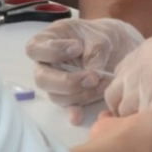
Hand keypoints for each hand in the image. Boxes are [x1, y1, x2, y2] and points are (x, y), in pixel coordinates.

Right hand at [25, 17, 143, 108]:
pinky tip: (78, 115)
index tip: (77, 47)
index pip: (34, 49)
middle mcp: (46, 64)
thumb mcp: (100, 36)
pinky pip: (68, 107)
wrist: (117, 49)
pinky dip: (74, 112)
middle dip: (66, 81)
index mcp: (47, 41)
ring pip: (55, 95)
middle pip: (42, 78)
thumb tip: (91, 72)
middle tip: (92, 77)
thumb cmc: (101, 36)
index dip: (52, 51)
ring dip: (79, 93)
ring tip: (103, 83)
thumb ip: (94, 51)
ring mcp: (56, 82)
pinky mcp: (70, 96)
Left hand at [104, 0, 151, 115]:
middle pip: (115, 101)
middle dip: (126, 110)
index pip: (116, 81)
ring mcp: (145, 90)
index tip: (137, 99)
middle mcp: (134, 73)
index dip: (126, 93)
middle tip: (144, 116)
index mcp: (136, 57)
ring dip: (140, 121)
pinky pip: (149, 122)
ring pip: (129, 115)